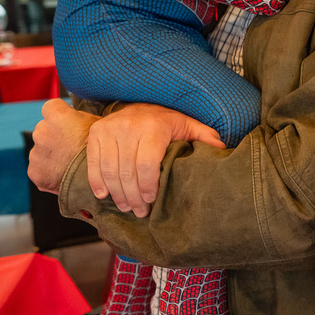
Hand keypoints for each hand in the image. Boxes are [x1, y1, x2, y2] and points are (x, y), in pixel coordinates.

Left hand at [28, 99, 100, 194]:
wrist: (99, 181)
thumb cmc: (104, 151)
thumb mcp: (99, 126)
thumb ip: (81, 118)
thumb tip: (76, 116)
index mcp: (57, 117)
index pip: (51, 106)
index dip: (60, 113)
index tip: (67, 121)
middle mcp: (42, 132)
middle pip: (45, 129)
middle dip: (55, 136)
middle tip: (72, 146)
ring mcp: (36, 153)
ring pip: (41, 149)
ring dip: (51, 154)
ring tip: (70, 163)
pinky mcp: (34, 171)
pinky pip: (40, 167)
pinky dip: (49, 171)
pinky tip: (64, 174)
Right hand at [85, 103, 224, 217]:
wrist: (140, 103)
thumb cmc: (166, 120)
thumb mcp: (188, 125)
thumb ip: (204, 136)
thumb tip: (221, 149)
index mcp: (154, 126)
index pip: (147, 164)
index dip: (148, 186)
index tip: (152, 199)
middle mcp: (129, 127)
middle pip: (128, 171)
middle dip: (133, 196)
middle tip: (139, 211)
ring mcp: (109, 129)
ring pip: (109, 170)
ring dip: (117, 193)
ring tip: (126, 206)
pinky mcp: (95, 133)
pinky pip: (93, 162)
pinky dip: (96, 181)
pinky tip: (104, 195)